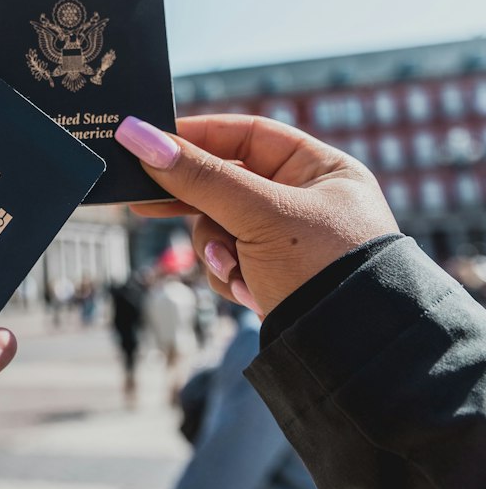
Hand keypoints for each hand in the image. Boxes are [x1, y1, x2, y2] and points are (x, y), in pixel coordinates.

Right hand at [115, 114, 397, 316]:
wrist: (351, 354)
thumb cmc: (322, 268)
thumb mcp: (258, 215)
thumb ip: (198, 176)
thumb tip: (137, 135)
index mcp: (320, 169)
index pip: (247, 135)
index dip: (198, 137)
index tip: (150, 142)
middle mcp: (305, 200)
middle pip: (226, 184)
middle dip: (196, 204)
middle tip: (143, 202)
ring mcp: (287, 241)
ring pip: (219, 227)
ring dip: (216, 249)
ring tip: (233, 268)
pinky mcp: (273, 276)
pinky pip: (229, 262)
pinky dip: (229, 276)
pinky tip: (249, 292)